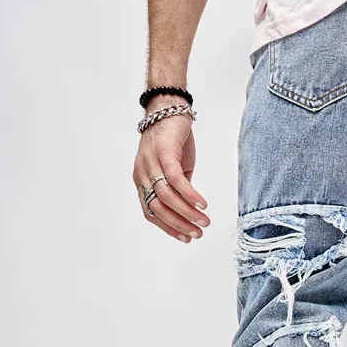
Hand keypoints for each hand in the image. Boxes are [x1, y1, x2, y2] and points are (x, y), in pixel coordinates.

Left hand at [132, 98, 208, 242]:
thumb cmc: (172, 139)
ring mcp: (151, 164)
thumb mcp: (175, 168)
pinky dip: (190, 195)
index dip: (168, 227)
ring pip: (167, 197)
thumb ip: (178, 187)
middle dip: (179, 224)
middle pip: (158, 208)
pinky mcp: (164, 154)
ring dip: (187, 213)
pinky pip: (176, 180)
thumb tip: (188, 205)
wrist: (169, 109)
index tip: (186, 237)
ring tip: (204, 221)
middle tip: (198, 234)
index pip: (151, 212)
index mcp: (142, 180)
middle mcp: (142, 174)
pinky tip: (202, 204)